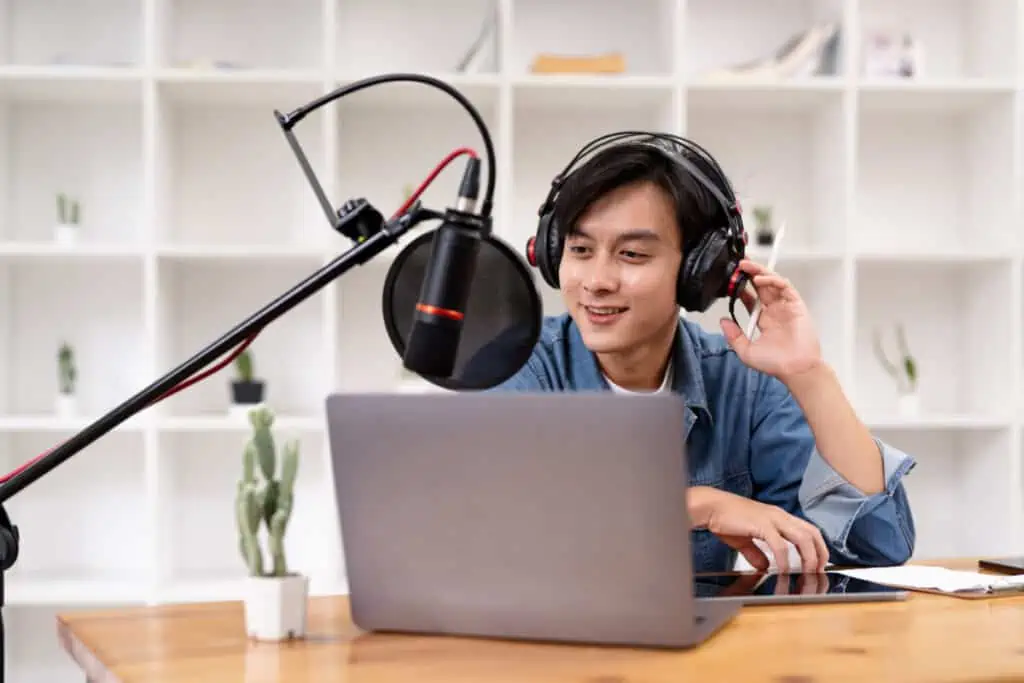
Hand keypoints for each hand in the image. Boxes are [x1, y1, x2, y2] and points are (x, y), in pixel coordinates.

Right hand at [691, 486, 828, 573]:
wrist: (710, 507)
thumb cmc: (725, 519)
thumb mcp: (744, 540)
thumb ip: (756, 553)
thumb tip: (764, 566)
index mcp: (778, 516)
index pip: (808, 529)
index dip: (818, 547)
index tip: (818, 564)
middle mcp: (779, 515)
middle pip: (811, 533)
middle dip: (819, 553)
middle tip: (819, 571)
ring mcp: (772, 518)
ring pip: (802, 537)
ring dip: (808, 557)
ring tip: (807, 572)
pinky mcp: (761, 524)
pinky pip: (780, 544)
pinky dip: (784, 559)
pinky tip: (782, 570)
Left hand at [719, 259, 823, 382]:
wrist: (795, 369)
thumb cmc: (776, 364)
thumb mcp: (746, 351)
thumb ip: (733, 336)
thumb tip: (723, 321)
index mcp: (764, 320)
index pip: (751, 299)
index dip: (741, 289)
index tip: (729, 282)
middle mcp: (775, 311)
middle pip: (761, 286)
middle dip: (750, 273)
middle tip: (738, 265)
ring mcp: (786, 307)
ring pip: (773, 283)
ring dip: (760, 272)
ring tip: (746, 267)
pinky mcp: (797, 305)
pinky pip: (785, 287)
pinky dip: (773, 280)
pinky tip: (760, 280)